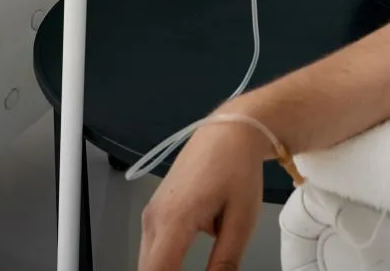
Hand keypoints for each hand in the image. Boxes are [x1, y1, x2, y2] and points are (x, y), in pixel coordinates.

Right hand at [140, 121, 265, 270]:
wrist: (229, 132)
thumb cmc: (237, 168)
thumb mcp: (241, 220)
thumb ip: (225, 261)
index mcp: (175, 220)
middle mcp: (154, 218)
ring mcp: (151, 215)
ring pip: (147, 263)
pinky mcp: (155, 213)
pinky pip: (153, 250)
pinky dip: (164, 266)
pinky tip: (180, 270)